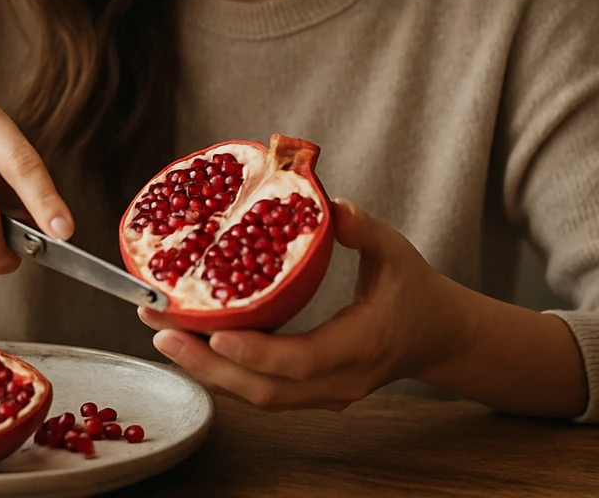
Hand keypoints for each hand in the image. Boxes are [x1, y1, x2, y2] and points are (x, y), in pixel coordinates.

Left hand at [138, 199, 463, 411]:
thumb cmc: (415, 290)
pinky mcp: (311, 394)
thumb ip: (365, 230)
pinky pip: (262, 391)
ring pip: (258, 396)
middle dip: (209, 365)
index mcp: (362, 344)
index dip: (258, 351)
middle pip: (266, 390)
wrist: (436, 336)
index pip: (304, 359)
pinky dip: (225, 372)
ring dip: (208, 370)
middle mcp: (340, 380)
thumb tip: (331, 202)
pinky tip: (191, 344)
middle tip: (162, 332)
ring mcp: (325, 394)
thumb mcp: (396, 251)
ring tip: (163, 335)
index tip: (216, 331)